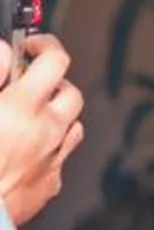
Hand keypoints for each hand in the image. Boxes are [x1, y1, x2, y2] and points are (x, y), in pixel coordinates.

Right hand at [0, 36, 83, 228]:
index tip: (31, 44)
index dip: (44, 45)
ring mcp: (51, 159)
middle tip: (28, 81)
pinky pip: (60, 158)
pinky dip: (49, 148)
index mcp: (21, 107)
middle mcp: (46, 131)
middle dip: (52, 83)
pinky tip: (26, 149)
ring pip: (72, 125)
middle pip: (70, 93)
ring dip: (56, 114)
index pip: (54, 60)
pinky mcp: (48, 185)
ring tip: (29, 114)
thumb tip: (4, 53)